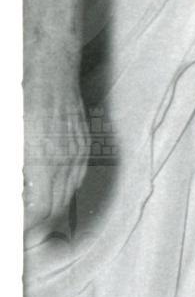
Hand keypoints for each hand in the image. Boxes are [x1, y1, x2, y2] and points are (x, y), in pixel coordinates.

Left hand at [24, 84, 89, 241]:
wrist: (50, 64)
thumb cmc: (22, 94)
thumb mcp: (10, 136)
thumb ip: (13, 171)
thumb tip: (13, 191)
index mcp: (42, 159)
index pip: (38, 210)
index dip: (26, 226)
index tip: (17, 231)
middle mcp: (64, 159)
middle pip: (54, 208)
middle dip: (37, 223)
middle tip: (22, 229)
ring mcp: (77, 152)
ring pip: (66, 195)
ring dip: (50, 207)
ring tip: (33, 213)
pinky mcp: (82, 144)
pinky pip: (74, 178)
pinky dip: (61, 189)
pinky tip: (49, 188)